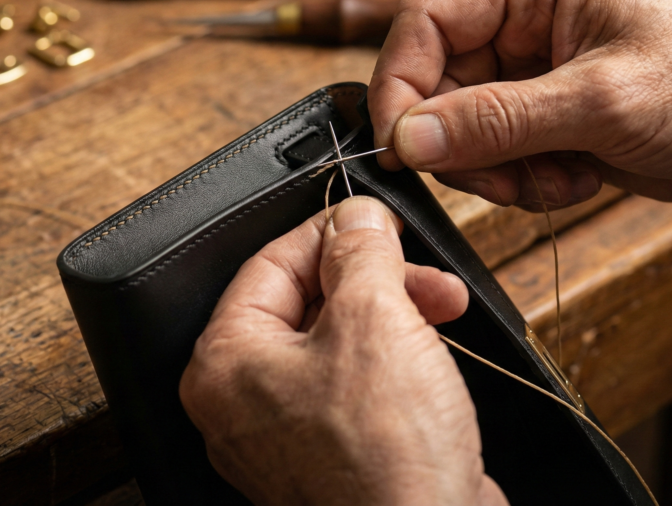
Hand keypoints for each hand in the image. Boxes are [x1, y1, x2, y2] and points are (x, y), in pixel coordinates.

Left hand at [180, 196, 507, 505]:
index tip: (372, 217)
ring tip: (445, 304)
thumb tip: (355, 214)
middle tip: (420, 269)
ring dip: (393, 312)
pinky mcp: (329, 457)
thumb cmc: (387, 455)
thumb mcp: (375, 319)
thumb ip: (360, 251)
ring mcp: (285, 436)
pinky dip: (393, 359)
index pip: (269, 265)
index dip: (328, 231)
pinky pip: (352, 385)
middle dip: (373, 277)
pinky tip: (433, 348)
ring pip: (335, 342)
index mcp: (226, 363)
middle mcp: (243, 402)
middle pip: (305, 303)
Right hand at [370, 0, 671, 208]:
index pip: (427, 21)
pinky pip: (494, 150)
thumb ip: (496, 121)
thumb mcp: (600, 104)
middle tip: (497, 178)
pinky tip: (573, 178)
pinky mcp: (545, 108)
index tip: (401, 145)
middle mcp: (526, 15)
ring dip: (496, 168)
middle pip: (438, 80)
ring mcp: (534, 64)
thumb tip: (408, 137)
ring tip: (552, 178)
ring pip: (461, 124)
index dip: (403, 84)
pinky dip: (522, 178)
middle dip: (461, 142)